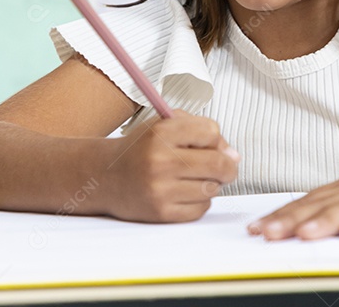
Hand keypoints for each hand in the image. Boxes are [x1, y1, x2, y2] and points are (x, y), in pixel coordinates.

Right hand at [103, 110, 239, 222]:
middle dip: (228, 167)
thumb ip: (200, 130)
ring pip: (212, 188)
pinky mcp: (161, 212)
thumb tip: (233, 156)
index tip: (212, 146)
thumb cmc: (141, 149)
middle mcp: (160, 160)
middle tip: (224, 168)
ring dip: (212, 184)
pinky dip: (200, 201)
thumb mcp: (164, 126)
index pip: (211, 132)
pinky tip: (185, 193)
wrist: (104, 177)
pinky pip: (201, 209)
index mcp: (161, 132)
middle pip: (219, 164)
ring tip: (196, 179)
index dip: (218, 140)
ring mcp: (160, 189)